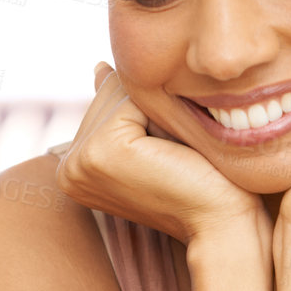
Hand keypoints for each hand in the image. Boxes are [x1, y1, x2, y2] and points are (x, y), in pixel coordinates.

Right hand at [56, 62, 266, 245]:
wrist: (222, 222)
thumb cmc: (200, 183)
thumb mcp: (153, 141)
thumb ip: (119, 108)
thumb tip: (97, 68)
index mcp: (73, 168)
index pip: (104, 101)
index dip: (146, 114)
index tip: (164, 155)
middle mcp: (68, 168)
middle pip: (109, 92)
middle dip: (151, 110)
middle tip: (173, 156)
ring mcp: (80, 161)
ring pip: (121, 91)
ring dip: (159, 112)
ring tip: (174, 156)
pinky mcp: (102, 151)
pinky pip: (134, 99)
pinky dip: (164, 116)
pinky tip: (175, 153)